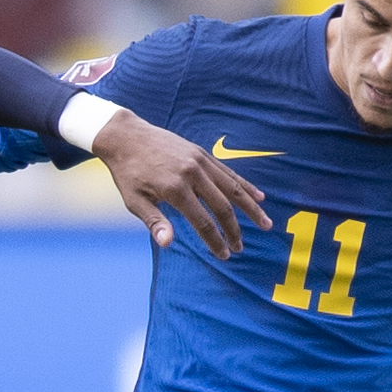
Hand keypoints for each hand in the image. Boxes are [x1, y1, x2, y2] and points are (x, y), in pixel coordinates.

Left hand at [91, 109, 271, 256]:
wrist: (125, 136)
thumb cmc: (127, 173)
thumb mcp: (134, 201)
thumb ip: (154, 222)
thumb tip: (167, 243)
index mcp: (175, 189)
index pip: (203, 222)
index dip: (215, 241)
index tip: (224, 255)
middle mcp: (192, 174)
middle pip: (222, 206)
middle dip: (234, 230)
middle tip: (240, 248)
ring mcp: (199, 161)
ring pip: (232, 187)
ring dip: (250, 207)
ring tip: (266, 224)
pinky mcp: (201, 153)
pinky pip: (227, 172)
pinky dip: (244, 185)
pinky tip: (259, 196)